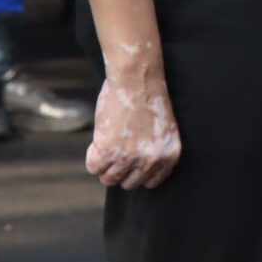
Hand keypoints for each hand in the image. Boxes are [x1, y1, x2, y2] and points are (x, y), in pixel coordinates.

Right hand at [84, 65, 180, 189]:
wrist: (137, 78)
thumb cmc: (148, 97)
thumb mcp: (161, 129)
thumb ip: (153, 151)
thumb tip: (131, 170)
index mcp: (169, 156)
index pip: (150, 182)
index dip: (136, 171)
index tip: (130, 161)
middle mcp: (151, 160)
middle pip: (128, 183)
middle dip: (119, 169)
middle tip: (116, 148)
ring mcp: (129, 157)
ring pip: (108, 178)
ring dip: (104, 163)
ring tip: (107, 142)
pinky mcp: (108, 150)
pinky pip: (93, 167)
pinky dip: (92, 156)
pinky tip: (98, 141)